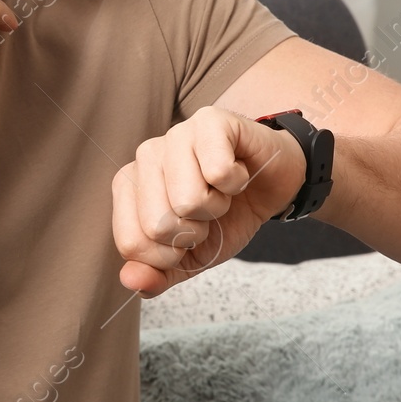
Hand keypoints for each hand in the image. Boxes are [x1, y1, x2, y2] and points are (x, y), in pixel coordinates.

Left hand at [112, 106, 306, 296]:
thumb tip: (132, 281)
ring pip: (189, 200)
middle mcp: (144, 156)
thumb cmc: (227, 216)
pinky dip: (237, 184)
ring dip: (217, 207)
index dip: (169, 256)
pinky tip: (237, 171)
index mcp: (128, 187)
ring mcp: (175, 134)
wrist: (271, 185)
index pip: (131, 244)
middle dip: (195, 232)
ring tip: (222, 191)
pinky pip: (219, 172)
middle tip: (208, 212)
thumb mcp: (191, 257)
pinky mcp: (210, 120)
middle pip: (158, 225)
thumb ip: (158, 274)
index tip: (188, 237)